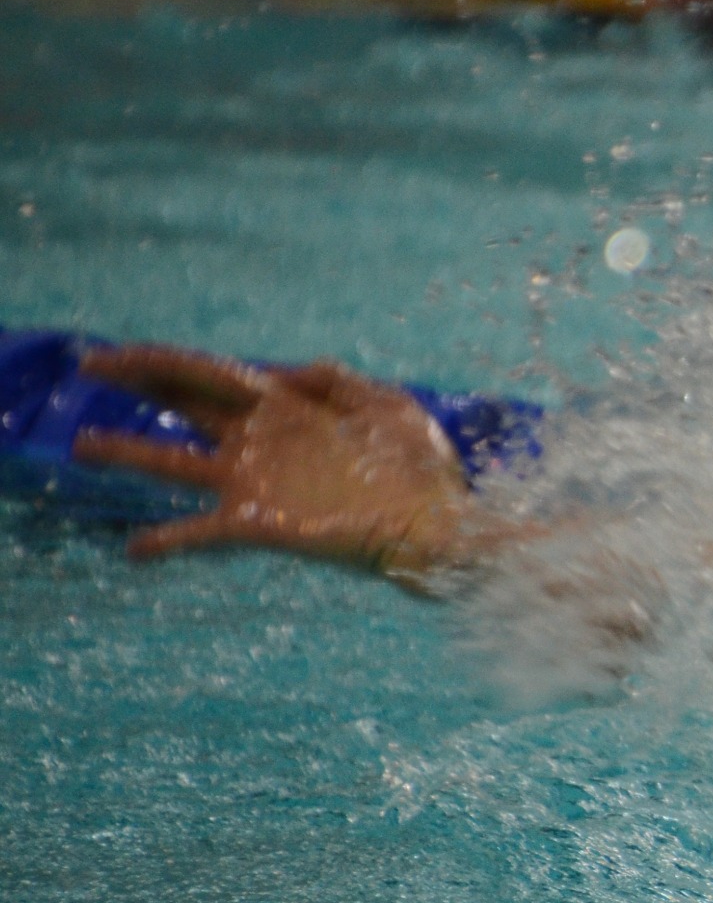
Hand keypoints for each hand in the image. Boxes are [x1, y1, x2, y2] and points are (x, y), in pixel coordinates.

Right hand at [71, 344, 488, 586]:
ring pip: (178, 465)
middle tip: (89, 368)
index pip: (214, 374)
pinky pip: (204, 533)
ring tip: (82, 445)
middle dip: (140, 384)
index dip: (167, 360)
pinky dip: (169, 541)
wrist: (440, 525)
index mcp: (287, 408)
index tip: (119, 353)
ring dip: (129, 454)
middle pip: (187, 405)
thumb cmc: (422, 468)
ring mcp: (257, 485)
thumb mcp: (386, 405)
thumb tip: (286, 371)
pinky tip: (135, 549)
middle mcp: (262, 443)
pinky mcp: (263, 525)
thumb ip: (336, 381)